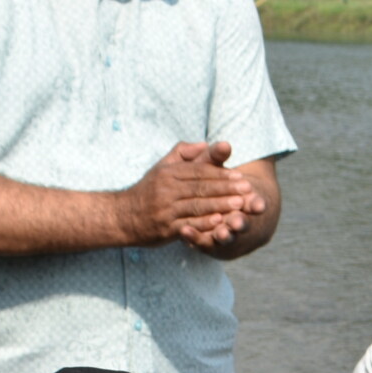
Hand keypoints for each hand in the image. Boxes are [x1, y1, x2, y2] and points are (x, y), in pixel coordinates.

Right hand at [117, 141, 261, 250]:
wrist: (123, 216)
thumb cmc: (149, 190)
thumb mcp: (162, 167)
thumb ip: (183, 153)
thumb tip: (205, 144)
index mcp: (168, 173)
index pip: (199, 171)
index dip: (221, 174)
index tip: (241, 177)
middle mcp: (166, 190)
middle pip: (201, 188)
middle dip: (226, 189)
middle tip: (248, 190)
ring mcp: (165, 210)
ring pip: (197, 206)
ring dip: (220, 205)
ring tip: (240, 205)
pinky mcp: (165, 228)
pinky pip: (188, 224)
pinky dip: (205, 223)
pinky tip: (220, 222)